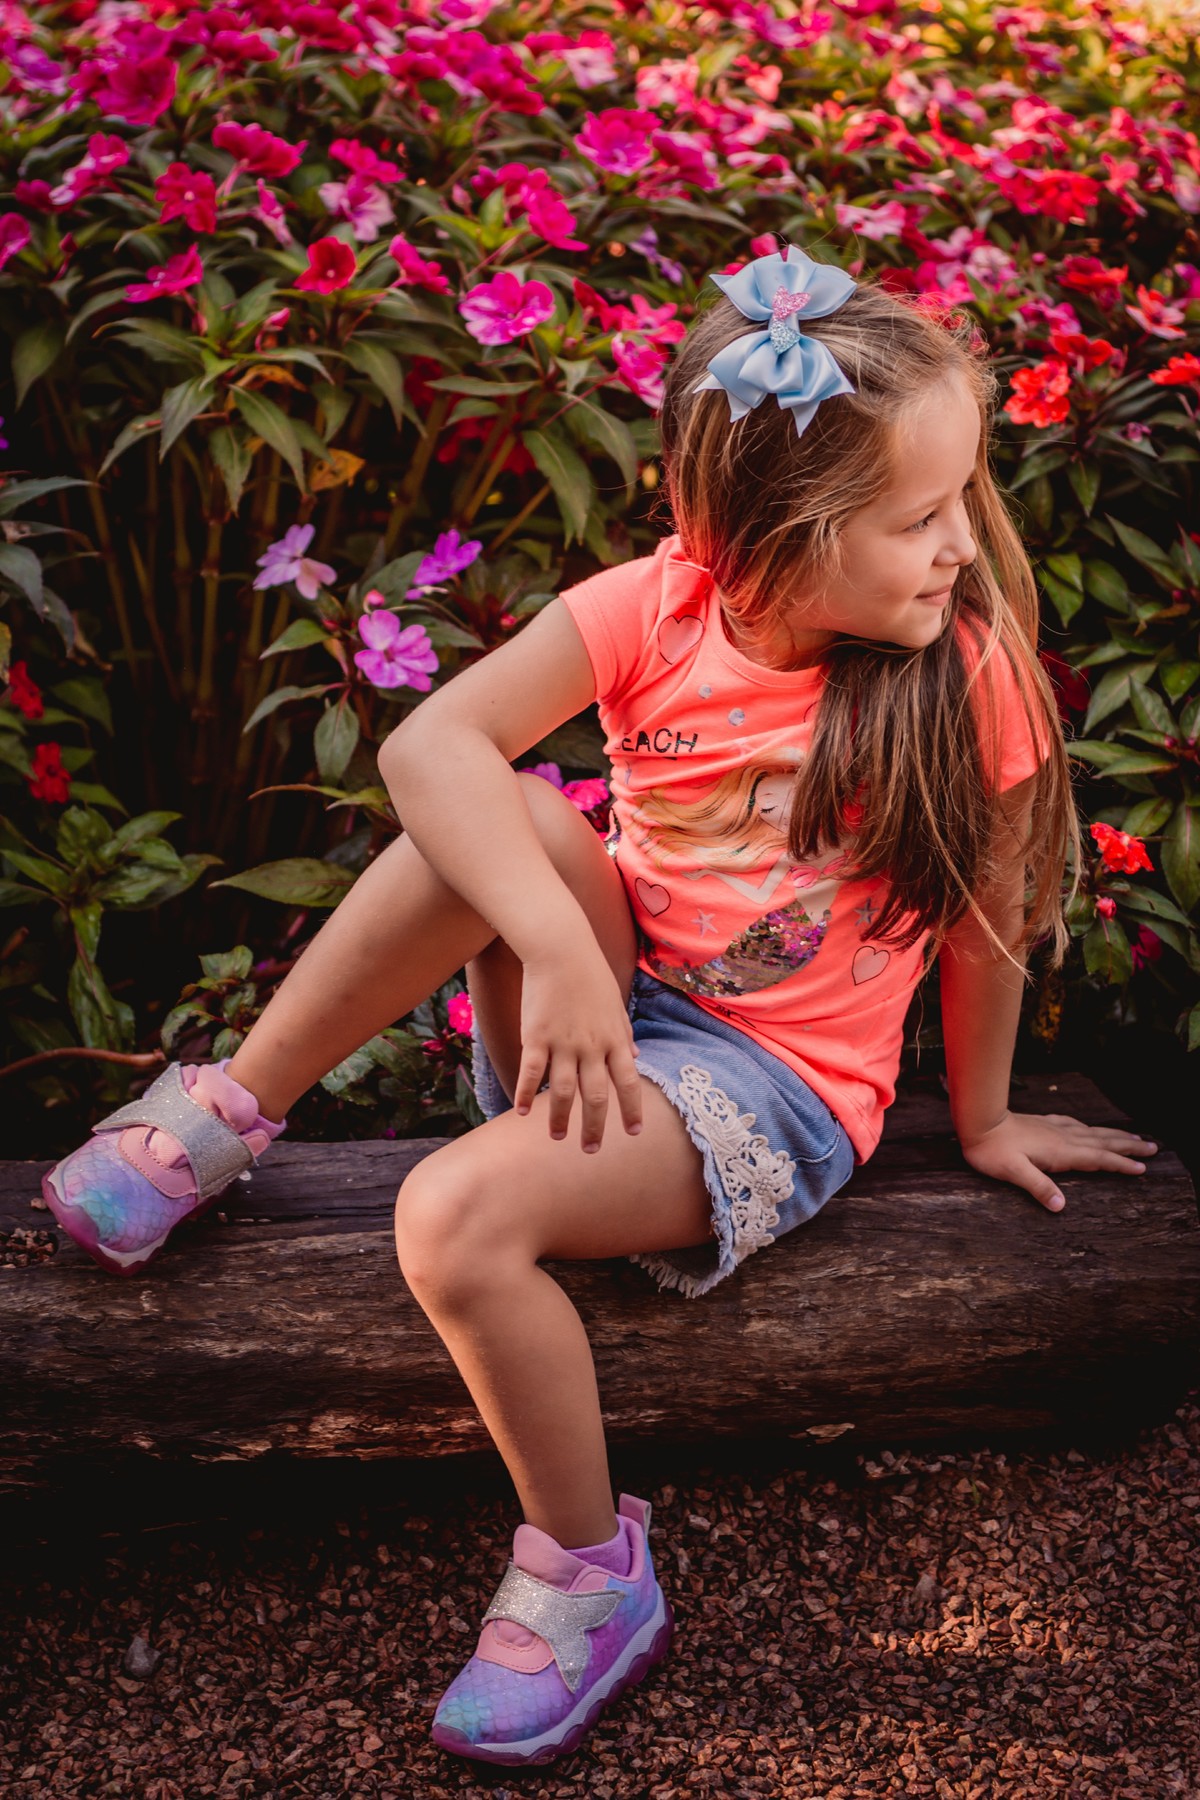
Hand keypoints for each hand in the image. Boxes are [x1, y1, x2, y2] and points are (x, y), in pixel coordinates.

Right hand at [514, 947, 642, 1153]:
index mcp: (615, 1039)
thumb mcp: (616, 1005)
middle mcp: (592, 1046)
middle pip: (596, 1097)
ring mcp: (563, 1042)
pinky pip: (532, 1072)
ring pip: (564, 1091)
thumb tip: (636, 1058)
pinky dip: (527, 1094)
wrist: (561, 949)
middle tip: (590, 1150)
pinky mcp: (536, 1036)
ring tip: (558, 1137)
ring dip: (560, 1119)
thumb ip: (625, 1034)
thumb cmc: (591, 975)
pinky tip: (522, 1112)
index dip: (631, 1110)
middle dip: (595, 1127)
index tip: (632, 1133)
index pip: (628, 1083)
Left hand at [957, 1110, 1158, 1212]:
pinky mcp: (1044, 1123)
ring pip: (1093, 1132)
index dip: (1121, 1164)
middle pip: (1103, 1142)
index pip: (1099, 1159)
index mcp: (1061, 1152)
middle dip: (1129, 1146)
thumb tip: (1062, 1207)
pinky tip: (1089, 1128)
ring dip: (1115, 1135)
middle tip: (1153, 1148)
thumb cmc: (992, 1150)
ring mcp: (1054, 1128)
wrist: (978, 1121)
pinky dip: (1091, 1128)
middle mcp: (1063, 1138)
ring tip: (1133, 1137)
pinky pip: (1076, 1125)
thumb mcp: (1013, 1173)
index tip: (1143, 1168)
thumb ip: (1038, 1188)